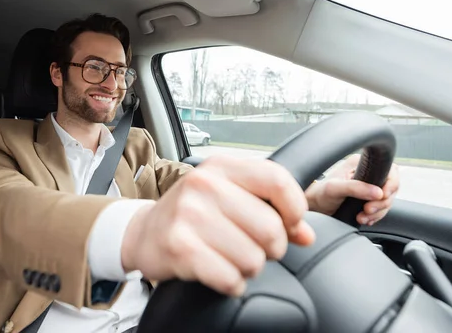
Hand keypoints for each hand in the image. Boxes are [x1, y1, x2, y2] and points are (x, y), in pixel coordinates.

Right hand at [121, 155, 314, 296]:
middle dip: (272, 248)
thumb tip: (306, 234)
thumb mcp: (229, 196)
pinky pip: (230, 278)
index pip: (277, 180)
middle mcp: (204, 185)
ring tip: (233, 259)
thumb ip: (271, 208)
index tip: (293, 224)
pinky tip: (222, 274)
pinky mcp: (180, 247)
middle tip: (256, 248)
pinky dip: (233, 284)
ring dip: (250, 268)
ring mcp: (189, 215)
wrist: (145, 232)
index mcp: (222, 167)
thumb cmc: (193, 212)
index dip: (295, 208)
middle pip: (271, 227)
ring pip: (253, 258)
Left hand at [305, 154, 398, 225]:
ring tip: (363, 217)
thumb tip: (378, 193)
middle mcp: (367, 173)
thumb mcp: (334, 189)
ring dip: (378, 212)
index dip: (391, 185)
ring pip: (387, 200)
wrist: (315, 206)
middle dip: (382, 203)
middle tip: (368, 210)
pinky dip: (375, 216)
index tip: (382, 197)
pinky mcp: (368, 198)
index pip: (390, 170)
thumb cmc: (320, 194)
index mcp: (361, 163)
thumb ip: (355, 188)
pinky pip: (381, 208)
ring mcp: (369, 186)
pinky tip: (365, 219)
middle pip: (391, 188)